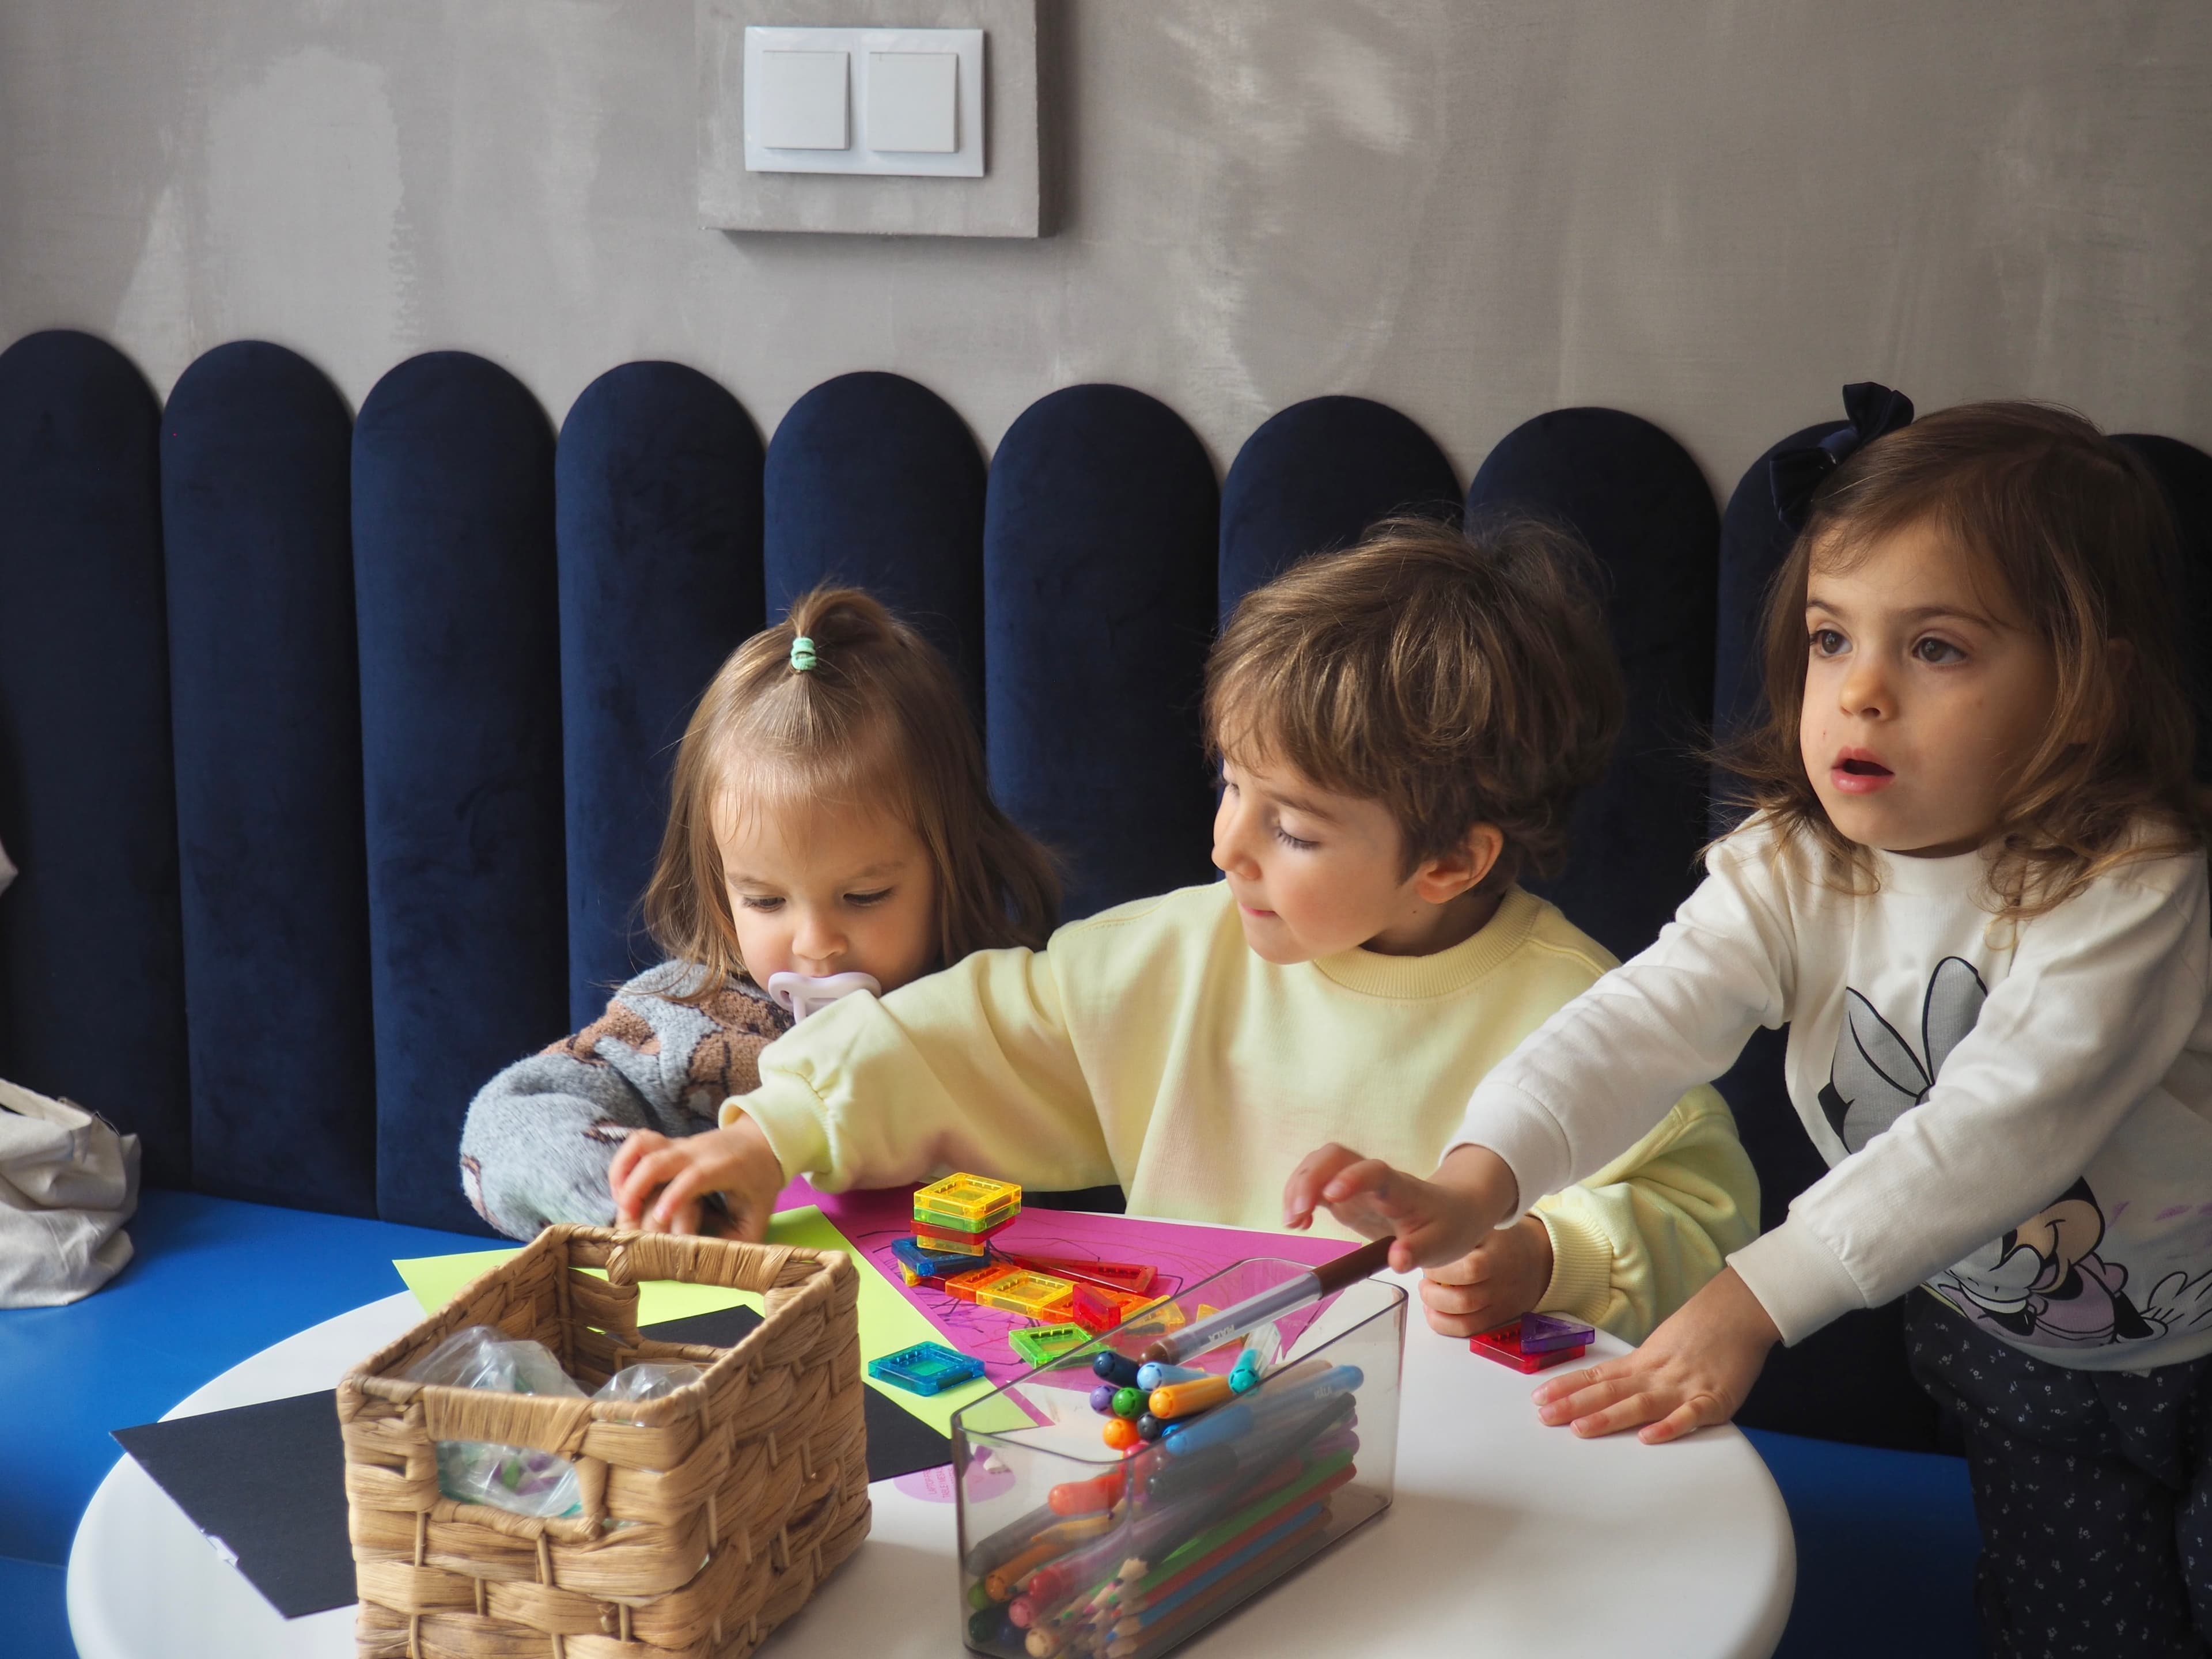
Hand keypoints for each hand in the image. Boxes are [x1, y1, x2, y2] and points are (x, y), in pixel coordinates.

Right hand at [608, 1116, 783, 1239]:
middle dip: (637, 1189)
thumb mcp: (760, 1214)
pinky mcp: (669, 1143)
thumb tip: (714, 1269)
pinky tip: (620, 1190)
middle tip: (627, 1222)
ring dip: (625, 1173)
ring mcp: (681, 1145)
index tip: (660, 1218)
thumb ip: (740, 1242)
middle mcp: (698, 1152)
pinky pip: (639, 1143)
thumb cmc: (760, 1181)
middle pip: (660, 1161)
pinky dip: (623, 1162)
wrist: (763, 1140)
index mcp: (723, 1169)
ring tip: (620, 1205)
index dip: (676, 1196)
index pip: (695, 1176)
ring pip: (643, 1146)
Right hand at [1281, 1142, 1520, 1272]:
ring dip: (1298, 1186)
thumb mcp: (1439, 1246)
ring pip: (1320, 1164)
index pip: (1375, 1172)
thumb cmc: (1445, 1226)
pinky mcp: (1345, 1192)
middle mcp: (1374, 1177)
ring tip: (1292, 1221)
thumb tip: (1396, 1261)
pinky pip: (1315, 1182)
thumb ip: (1417, 1252)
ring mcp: (1356, 1181)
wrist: (1452, 1210)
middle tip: (1295, 1215)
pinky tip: (1298, 1222)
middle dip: (1308, 1178)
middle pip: (1335, 1157)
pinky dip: (1300, 1196)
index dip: (1352, 1178)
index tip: (1331, 1196)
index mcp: (1401, 1188)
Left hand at [1418, 1217, 1554, 1336]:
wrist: (1540, 1261)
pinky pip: (1467, 1330)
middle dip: (1433, 1293)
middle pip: (1464, 1300)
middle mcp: (1499, 1286)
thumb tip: (1421, 1236)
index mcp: (1497, 1257)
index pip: (1470, 1270)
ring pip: (1464, 1320)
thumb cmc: (1506, 1240)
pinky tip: (1433, 1310)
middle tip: (1424, 1280)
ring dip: (1435, 1309)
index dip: (1441, 1270)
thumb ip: (1461, 1233)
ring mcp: (1498, 1306)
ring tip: (1428, 1293)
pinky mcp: (1495, 1319)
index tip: (1427, 1260)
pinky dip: (1444, 1324)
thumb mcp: (1488, 1226)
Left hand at [1530, 1266, 1778, 1443]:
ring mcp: (1683, 1386)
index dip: (1567, 1388)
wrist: (1738, 1310)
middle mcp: (1656, 1374)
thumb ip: (1636, 1371)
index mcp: (1642, 1363)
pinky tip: (1651, 1437)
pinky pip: (1690, 1414)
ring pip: (1640, 1404)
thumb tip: (1606, 1386)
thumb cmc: (1699, 1331)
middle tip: (1544, 1417)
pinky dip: (1671, 1426)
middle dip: (1575, 1406)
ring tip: (1581, 1428)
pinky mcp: (1714, 1398)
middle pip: (1610, 1392)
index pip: (1597, 1377)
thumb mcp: (1659, 1348)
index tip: (1537, 1398)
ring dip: (1609, 1417)